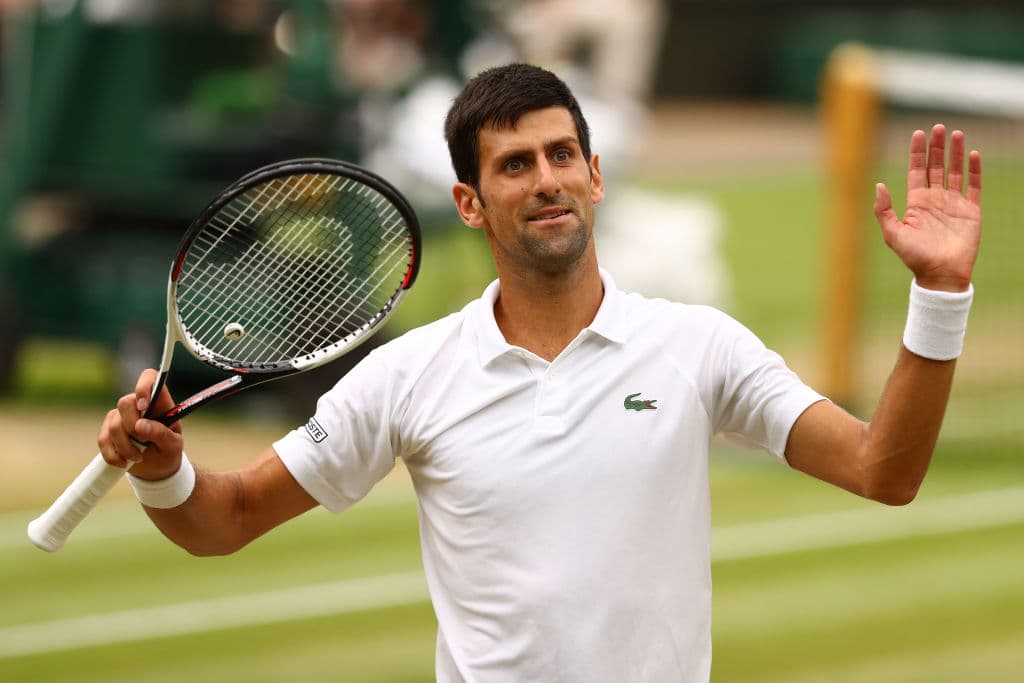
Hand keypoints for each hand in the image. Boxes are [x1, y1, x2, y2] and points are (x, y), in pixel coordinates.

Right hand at [97, 369, 183, 479]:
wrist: (155, 470)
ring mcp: (121, 417)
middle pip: (125, 402)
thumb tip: (140, 425)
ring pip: (113, 424)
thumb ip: (160, 433)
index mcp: (159, 403)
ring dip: (125, 446)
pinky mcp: (108, 431)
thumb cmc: (168, 452)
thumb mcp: (172, 446)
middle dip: (132, 427)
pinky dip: (113, 454)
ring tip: (138, 457)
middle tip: (144, 443)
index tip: (144, 406)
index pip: (150, 378)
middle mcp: (138, 405)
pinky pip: (103, 439)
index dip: (144, 386)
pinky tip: (124, 462)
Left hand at [873, 124, 981, 291]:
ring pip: (955, 172)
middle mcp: (935, 200)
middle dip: (937, 147)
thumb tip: (878, 185)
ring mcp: (954, 204)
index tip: (918, 134)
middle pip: (936, 166)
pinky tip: (973, 154)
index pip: (917, 171)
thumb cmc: (914, 257)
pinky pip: (974, 186)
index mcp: (916, 203)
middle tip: (938, 127)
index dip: (917, 153)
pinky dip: (974, 171)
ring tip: (956, 134)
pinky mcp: (971, 211)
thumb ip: (884, 210)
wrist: (941, 274)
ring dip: (956, 153)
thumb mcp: (892, 234)